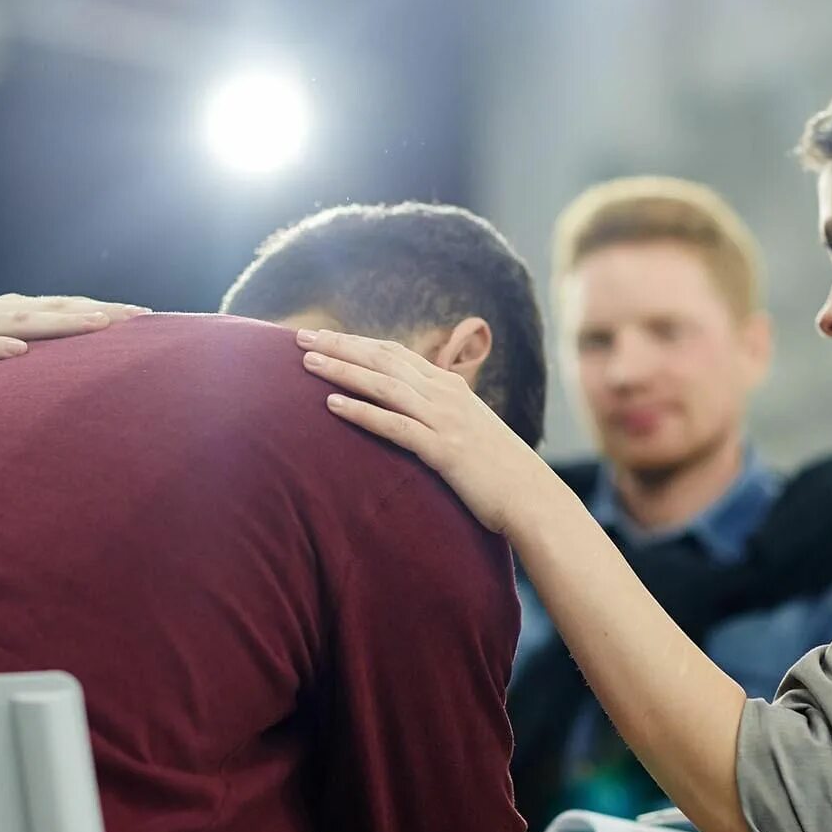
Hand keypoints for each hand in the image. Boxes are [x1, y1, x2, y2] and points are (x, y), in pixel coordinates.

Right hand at [0, 294, 148, 403]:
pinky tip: (17, 353)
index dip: (102, 311)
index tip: (146, 318)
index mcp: (8, 314)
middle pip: (52, 309)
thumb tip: (75, 376)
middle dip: (96, 311)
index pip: (63, 308)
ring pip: (18, 321)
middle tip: (138, 318)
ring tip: (96, 326)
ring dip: (59, 323)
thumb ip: (28, 360)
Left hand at [296, 328, 553, 535]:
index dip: (356, 342)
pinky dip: (362, 412)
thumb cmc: (497, 468)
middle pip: (383, 360)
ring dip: (343, 371)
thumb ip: (438, 411)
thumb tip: (407, 407)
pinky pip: (395, 426)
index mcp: (449, 386)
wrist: (531, 496)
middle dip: (340, 347)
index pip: (394, 352)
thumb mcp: (467, 427)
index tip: (323, 336)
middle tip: (300, 338)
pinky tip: (332, 405)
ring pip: (384, 386)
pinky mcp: (443, 450)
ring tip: (307, 364)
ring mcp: (445, 420)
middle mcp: (445, 394)